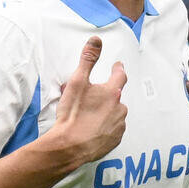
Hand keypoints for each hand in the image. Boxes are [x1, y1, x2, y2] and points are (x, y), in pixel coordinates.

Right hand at [52, 37, 127, 164]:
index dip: (117, 69)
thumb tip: (97, 40)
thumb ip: (88, 60)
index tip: (117, 66)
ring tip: (87, 115)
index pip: (120, 75)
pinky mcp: (115, 141)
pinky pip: (112, 129)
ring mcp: (118, 126)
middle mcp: (120, 108)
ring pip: (114, 113)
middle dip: (104, 95)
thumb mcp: (77, 82)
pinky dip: (105, 127)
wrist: (69, 146)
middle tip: (88, 98)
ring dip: (105, 111)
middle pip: (115, 96)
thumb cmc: (72, 114)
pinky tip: (92, 129)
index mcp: (112, 93)